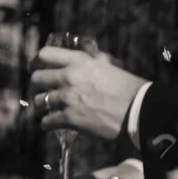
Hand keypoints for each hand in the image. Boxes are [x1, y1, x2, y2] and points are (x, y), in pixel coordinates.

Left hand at [28, 46, 146, 142]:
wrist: (140, 111)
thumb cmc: (131, 89)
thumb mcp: (109, 67)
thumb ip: (94, 60)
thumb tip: (89, 54)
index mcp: (79, 61)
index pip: (45, 54)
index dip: (38, 62)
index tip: (37, 67)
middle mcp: (69, 77)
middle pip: (36, 78)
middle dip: (38, 86)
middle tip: (43, 91)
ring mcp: (67, 98)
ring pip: (39, 101)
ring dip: (41, 106)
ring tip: (47, 109)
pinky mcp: (70, 118)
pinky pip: (47, 121)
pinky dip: (47, 124)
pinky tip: (51, 124)